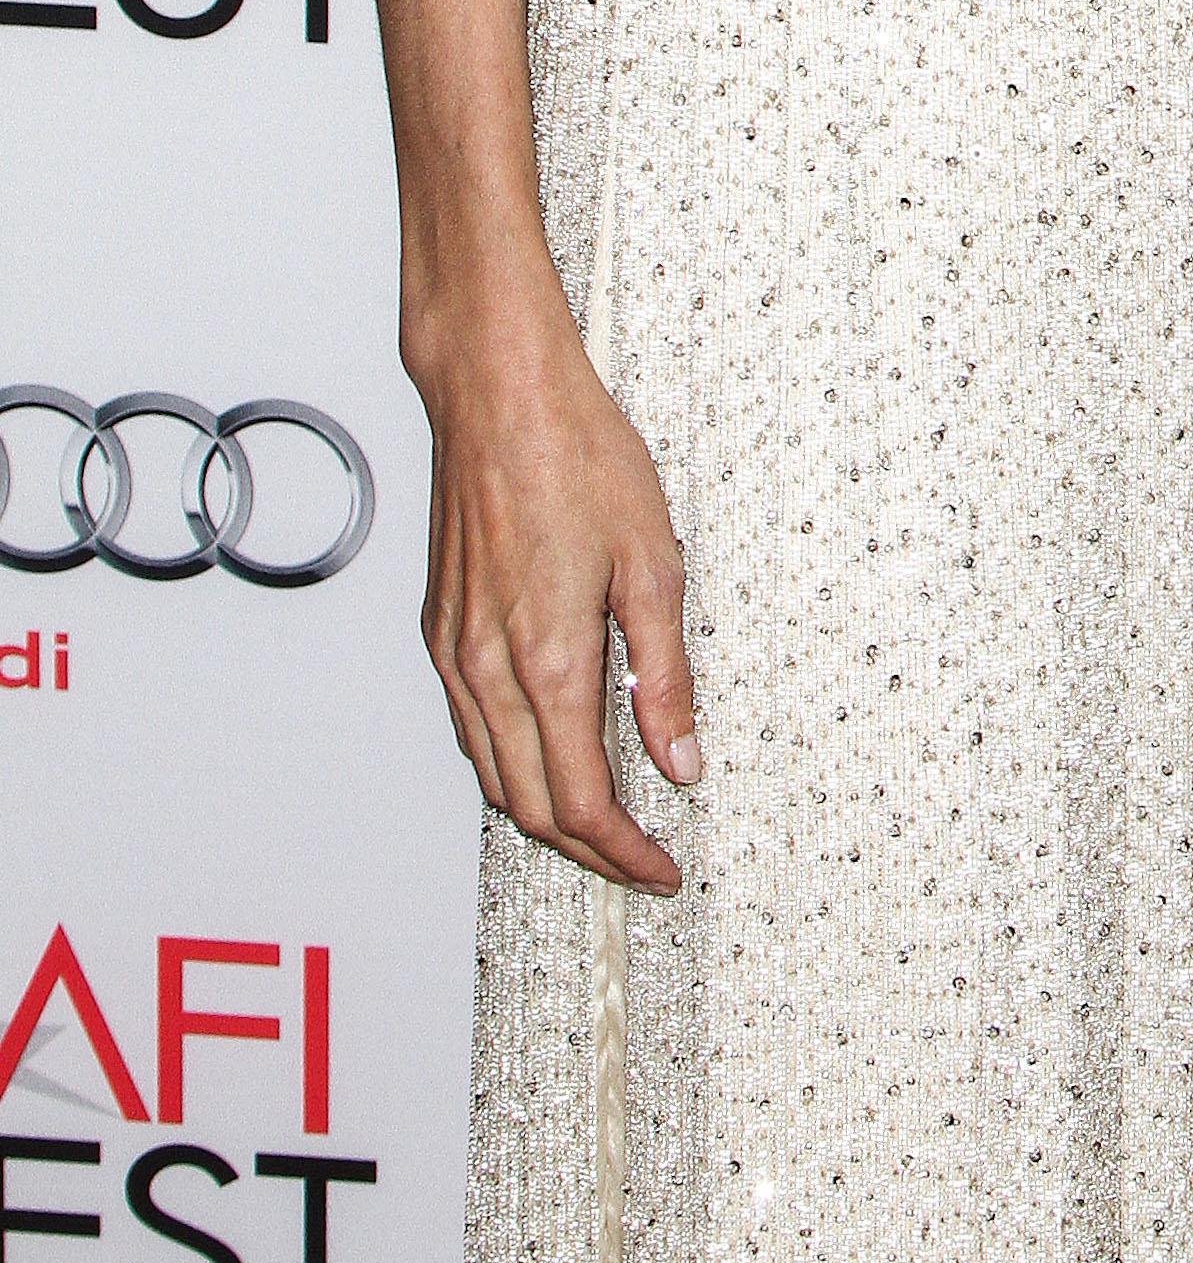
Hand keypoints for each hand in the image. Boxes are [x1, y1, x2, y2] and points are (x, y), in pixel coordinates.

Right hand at [414, 286, 700, 889]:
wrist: (497, 393)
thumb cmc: (577, 457)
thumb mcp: (654, 565)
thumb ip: (665, 677)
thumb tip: (682, 759)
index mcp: (546, 661)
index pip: (581, 801)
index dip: (624, 851)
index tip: (663, 869)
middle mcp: (486, 669)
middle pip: (529, 806)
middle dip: (587, 850)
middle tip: (642, 860)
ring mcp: (454, 652)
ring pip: (492, 775)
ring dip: (545, 814)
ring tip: (604, 825)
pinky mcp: (440, 630)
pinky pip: (470, 729)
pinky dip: (510, 766)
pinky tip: (547, 756)